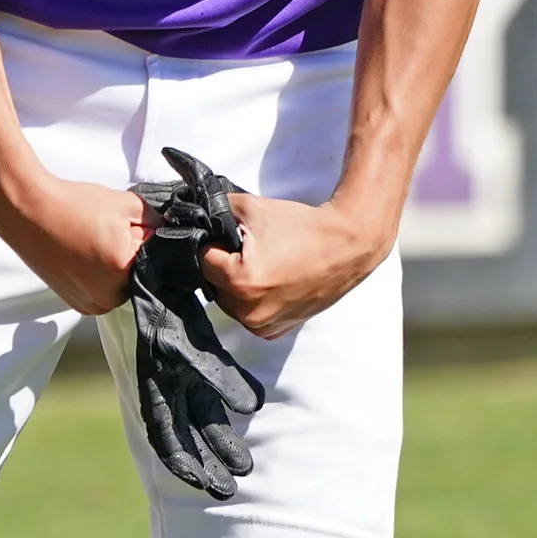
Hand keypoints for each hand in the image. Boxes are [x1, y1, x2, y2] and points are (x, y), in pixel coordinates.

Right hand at [0, 172, 147, 315]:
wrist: (27, 212)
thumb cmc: (71, 205)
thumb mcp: (123, 202)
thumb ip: (154, 219)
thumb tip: (168, 230)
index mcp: (122, 269)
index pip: (157, 257)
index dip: (146, 238)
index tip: (131, 226)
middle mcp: (108, 295)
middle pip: (140, 275)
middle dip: (132, 254)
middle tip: (109, 232)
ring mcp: (91, 304)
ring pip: (121, 286)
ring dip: (116, 268)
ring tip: (94, 242)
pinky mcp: (78, 305)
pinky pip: (102, 293)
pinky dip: (100, 277)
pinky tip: (85, 255)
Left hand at [198, 192, 390, 339]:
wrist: (346, 246)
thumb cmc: (300, 226)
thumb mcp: (250, 206)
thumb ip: (214, 209)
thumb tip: (190, 211)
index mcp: (240, 283)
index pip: (202, 260)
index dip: (213, 243)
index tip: (230, 236)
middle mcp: (249, 312)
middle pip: (214, 284)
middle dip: (223, 265)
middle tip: (249, 248)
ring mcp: (264, 326)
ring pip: (230, 301)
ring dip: (236, 283)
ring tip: (262, 262)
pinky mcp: (278, 331)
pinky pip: (250, 313)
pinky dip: (253, 298)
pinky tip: (271, 279)